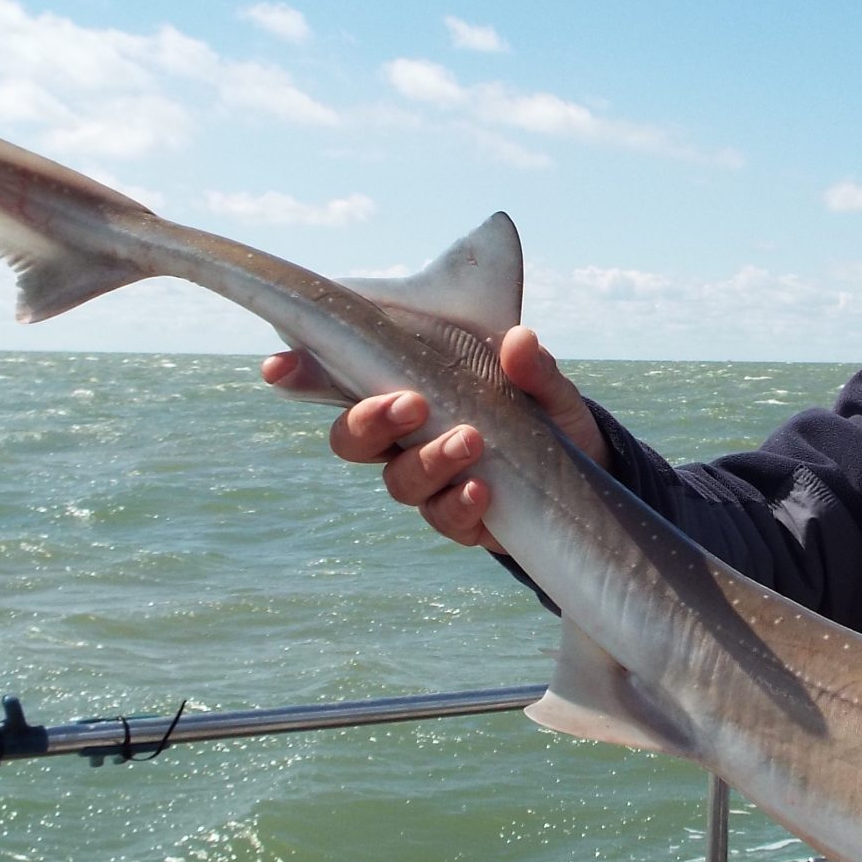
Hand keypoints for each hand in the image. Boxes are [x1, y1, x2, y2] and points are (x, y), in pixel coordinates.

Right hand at [261, 326, 606, 551]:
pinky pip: (442, 519)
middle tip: (410, 404)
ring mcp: (428, 482)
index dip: (302, 375)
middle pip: (352, 439)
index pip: (343, 380)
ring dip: (428, 461)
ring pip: (398, 482)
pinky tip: (481, 490)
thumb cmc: (540, 408)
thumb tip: (520, 342)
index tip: (278, 367)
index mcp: (407, 388)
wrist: (583, 464)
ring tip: (470, 440)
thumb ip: (531, 365)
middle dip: (368, 421)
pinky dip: (457, 505)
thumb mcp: (543, 381)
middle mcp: (404, 438)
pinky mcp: (459, 519)